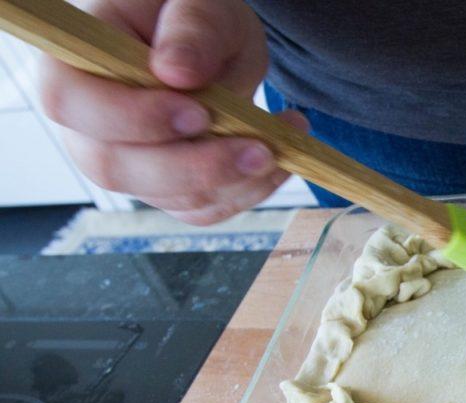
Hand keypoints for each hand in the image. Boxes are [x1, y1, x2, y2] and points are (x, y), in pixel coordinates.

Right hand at [38, 0, 307, 224]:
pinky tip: (279, 157)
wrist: (215, 47)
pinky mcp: (167, 191)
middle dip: (196, 166)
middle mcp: (88, 125)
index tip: (197, 112)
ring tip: (283, 137)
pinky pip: (203, 208)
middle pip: (115, 167)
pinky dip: (248, 191)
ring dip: (236, 179)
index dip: (130, 117)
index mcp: (74, 64)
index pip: (70, 103)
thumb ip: (192, 30)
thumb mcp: (201, 5)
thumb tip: (176, 70)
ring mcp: (127, 165)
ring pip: (170, 196)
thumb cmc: (195, 22)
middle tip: (260, 147)